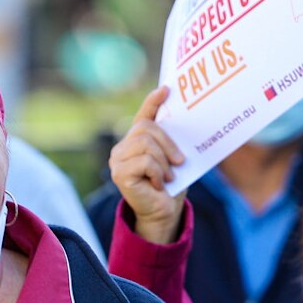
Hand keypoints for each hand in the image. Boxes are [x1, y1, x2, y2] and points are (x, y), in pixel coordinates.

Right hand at [110, 87, 186, 243]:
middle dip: (168, 143)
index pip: (143, 115)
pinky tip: (159, 184)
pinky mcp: (119, 173)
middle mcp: (122, 147)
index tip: (166, 90)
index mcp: (136, 141)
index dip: (152, 101)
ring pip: (146, 143)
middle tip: (180, 161)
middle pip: (146, 128)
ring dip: (163, 161)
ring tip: (168, 176)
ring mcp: (117, 160)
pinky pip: (145, 161)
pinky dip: (158, 172)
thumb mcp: (173, 158)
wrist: (164, 212)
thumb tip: (185, 119)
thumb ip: (171, 141)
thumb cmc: (170, 186)